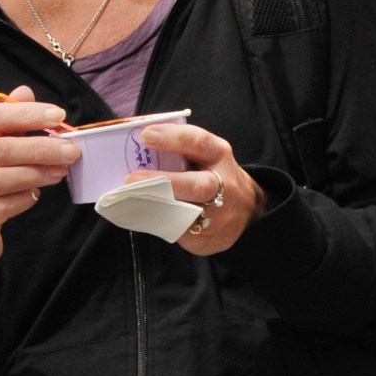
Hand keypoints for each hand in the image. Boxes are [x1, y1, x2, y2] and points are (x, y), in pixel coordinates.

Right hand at [0, 88, 76, 297]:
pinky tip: (37, 194)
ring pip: (1, 177)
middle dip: (40, 147)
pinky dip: (25, 197)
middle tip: (71, 149)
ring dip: (37, 172)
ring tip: (61, 170)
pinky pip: (4, 205)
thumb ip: (4, 122)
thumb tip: (24, 92)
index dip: (27, 114)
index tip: (59, 116)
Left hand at [136, 123, 263, 253]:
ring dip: (155, 207)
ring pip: (185, 215)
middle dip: (164, 182)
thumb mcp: (205, 154)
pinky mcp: (209, 239)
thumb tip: (138, 144)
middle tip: (131, 179)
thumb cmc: (213, 172)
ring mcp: (219, 216)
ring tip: (129, 200)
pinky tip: (141, 215)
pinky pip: (179, 233)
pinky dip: (158, 224)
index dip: (172, 138)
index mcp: (219, 155)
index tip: (146, 136)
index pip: (199, 142)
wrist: (245, 208)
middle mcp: (223, 186)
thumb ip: (180, 149)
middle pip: (197, 186)